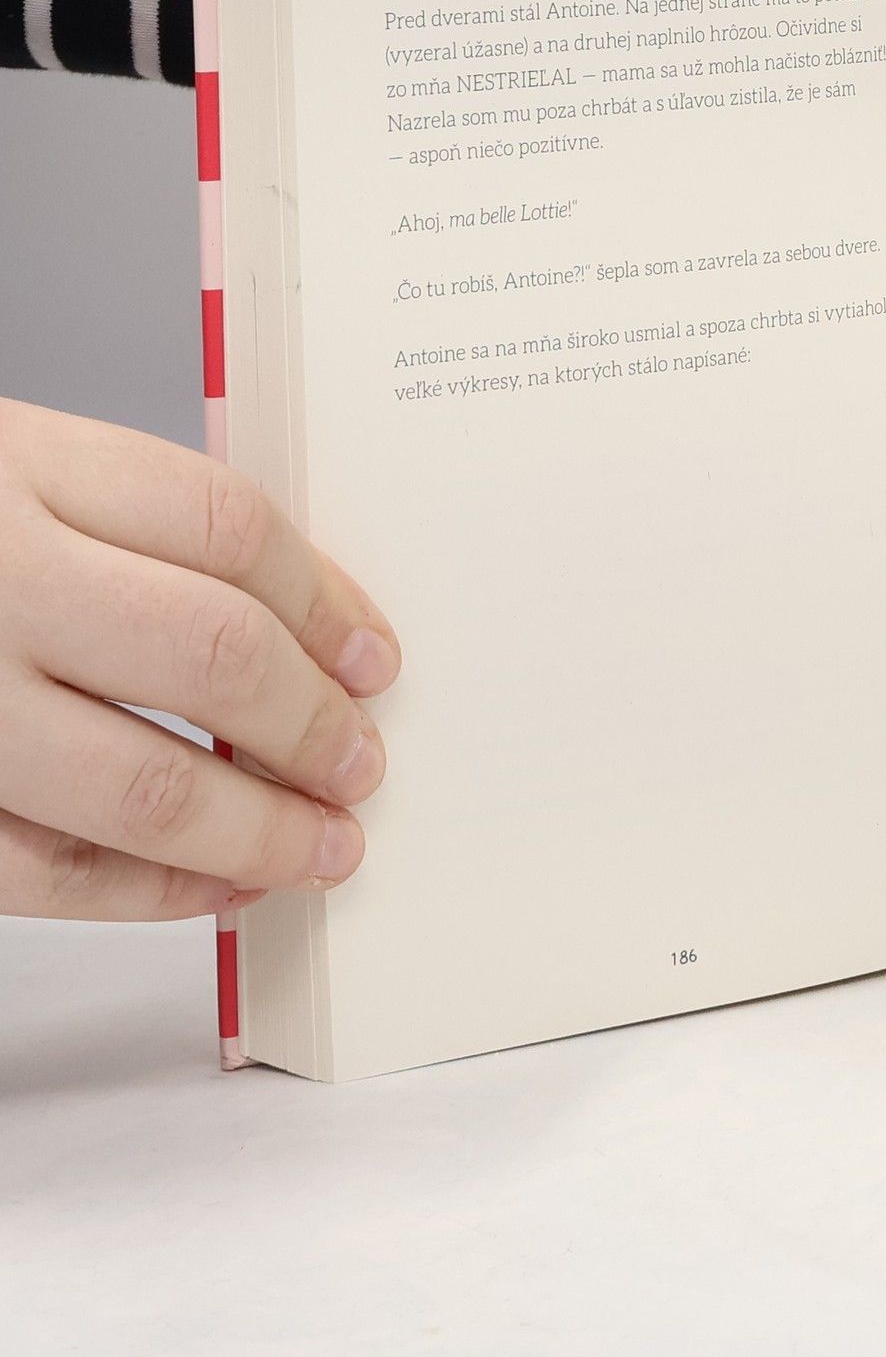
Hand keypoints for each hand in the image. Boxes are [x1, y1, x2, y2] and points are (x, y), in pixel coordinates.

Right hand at [0, 399, 399, 919]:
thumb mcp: (5, 470)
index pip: (228, 530)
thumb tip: (308, 634)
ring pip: (142, 781)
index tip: (376, 659)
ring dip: (257, 830)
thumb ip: (129, 528)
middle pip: (211, 653)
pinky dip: (148, 892)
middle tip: (362, 764)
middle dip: (313, 727)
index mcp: (14, 464)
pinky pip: (44, 870)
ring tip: (320, 847)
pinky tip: (210, 888)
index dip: (328, 604)